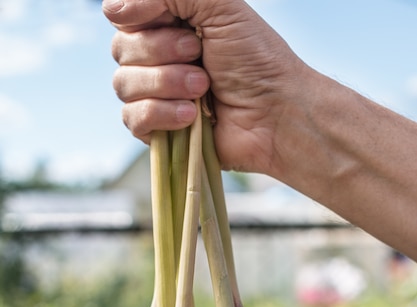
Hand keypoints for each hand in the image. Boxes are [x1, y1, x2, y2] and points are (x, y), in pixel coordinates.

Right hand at [103, 0, 307, 174]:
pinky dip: (160, 115)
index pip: (123, 17)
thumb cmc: (257, 61)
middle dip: (162, 52)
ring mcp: (157, 97)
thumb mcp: (220, 7)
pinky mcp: (159, 131)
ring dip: (166, 84)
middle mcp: (158, 59)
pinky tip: (190, 117)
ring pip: (124, 85)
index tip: (178, 23)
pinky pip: (132, 120)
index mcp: (169, 25)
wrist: (276, 115)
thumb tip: (112, 9)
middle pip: (121, 50)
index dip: (142, 18)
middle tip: (200, 57)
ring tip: (203, 89)